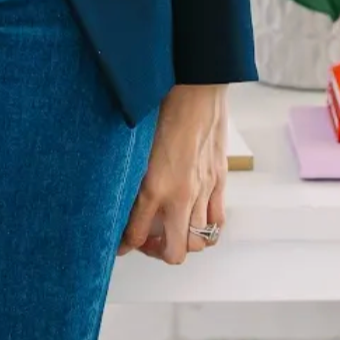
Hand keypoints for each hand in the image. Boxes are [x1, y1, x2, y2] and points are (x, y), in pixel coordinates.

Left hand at [116, 83, 227, 264]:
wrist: (197, 88)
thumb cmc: (163, 108)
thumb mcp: (137, 145)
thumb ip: (132, 174)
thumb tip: (119, 192)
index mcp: (154, 185)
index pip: (137, 234)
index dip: (125, 245)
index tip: (120, 246)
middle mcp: (181, 194)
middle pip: (174, 251)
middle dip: (157, 252)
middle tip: (148, 241)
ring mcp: (204, 190)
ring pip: (198, 241)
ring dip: (182, 241)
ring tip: (171, 230)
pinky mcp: (219, 181)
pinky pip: (217, 222)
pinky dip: (206, 228)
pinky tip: (193, 217)